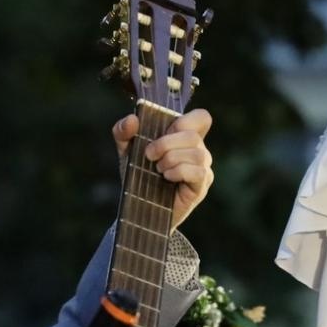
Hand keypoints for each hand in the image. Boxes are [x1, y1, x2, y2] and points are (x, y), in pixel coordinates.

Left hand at [112, 108, 214, 228]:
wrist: (139, 209)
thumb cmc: (138, 176)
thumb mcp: (126, 151)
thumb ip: (123, 132)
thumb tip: (132, 119)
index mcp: (184, 136)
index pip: (201, 117)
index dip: (185, 120)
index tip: (164, 131)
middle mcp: (198, 149)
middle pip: (193, 135)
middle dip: (166, 143)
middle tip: (149, 155)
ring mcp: (203, 168)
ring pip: (197, 153)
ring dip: (171, 159)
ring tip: (158, 169)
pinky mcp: (201, 185)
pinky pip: (198, 171)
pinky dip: (179, 172)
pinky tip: (167, 178)